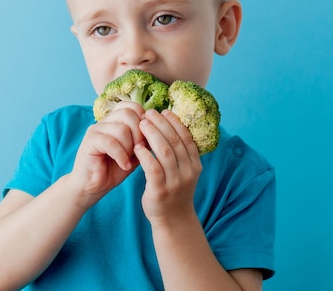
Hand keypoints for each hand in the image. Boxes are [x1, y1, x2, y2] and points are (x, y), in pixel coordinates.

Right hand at [70, 102, 144, 206]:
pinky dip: (121, 155)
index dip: (144, 120)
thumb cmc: (113, 169)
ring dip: (129, 147)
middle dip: (139, 133)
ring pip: (121, 129)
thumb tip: (158, 129)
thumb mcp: (134, 153)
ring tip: (128, 160)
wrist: (93, 186)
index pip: (133, 106)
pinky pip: (110, 142)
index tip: (146, 139)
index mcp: (115, 120)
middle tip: (140, 150)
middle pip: (128, 114)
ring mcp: (95, 129)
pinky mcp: (89, 141)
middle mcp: (104, 121)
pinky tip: (123, 165)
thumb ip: (143, 140)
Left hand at [134, 108, 201, 225]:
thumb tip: (168, 125)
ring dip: (152, 135)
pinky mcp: (161, 191)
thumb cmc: (173, 190)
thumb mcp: (182, 171)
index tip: (163, 111)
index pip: (187, 138)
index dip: (175, 122)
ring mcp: (176, 182)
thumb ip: (179, 152)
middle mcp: (188, 172)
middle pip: (175, 141)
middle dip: (161, 124)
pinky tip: (137, 146)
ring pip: (165, 152)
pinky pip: (153, 169)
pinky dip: (145, 155)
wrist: (173, 220)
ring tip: (141, 124)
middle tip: (148, 113)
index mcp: (195, 164)